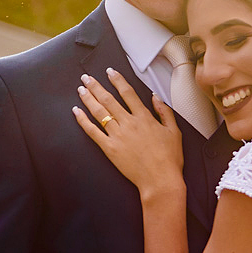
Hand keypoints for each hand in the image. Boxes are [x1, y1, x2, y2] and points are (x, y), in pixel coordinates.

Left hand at [72, 69, 182, 196]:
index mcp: (144, 118)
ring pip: (99, 112)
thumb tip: (156, 97)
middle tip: (87, 78)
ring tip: (81, 90)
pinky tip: (77, 112)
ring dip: (88, 99)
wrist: (160, 180)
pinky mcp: (109, 148)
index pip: (128, 93)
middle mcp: (128, 124)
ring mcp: (117, 136)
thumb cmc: (169, 159)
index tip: (110, 72)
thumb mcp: (174, 132)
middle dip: (96, 86)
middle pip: (108, 99)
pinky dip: (83, 120)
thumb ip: (164, 112)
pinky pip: (92, 131)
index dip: (117, 80)